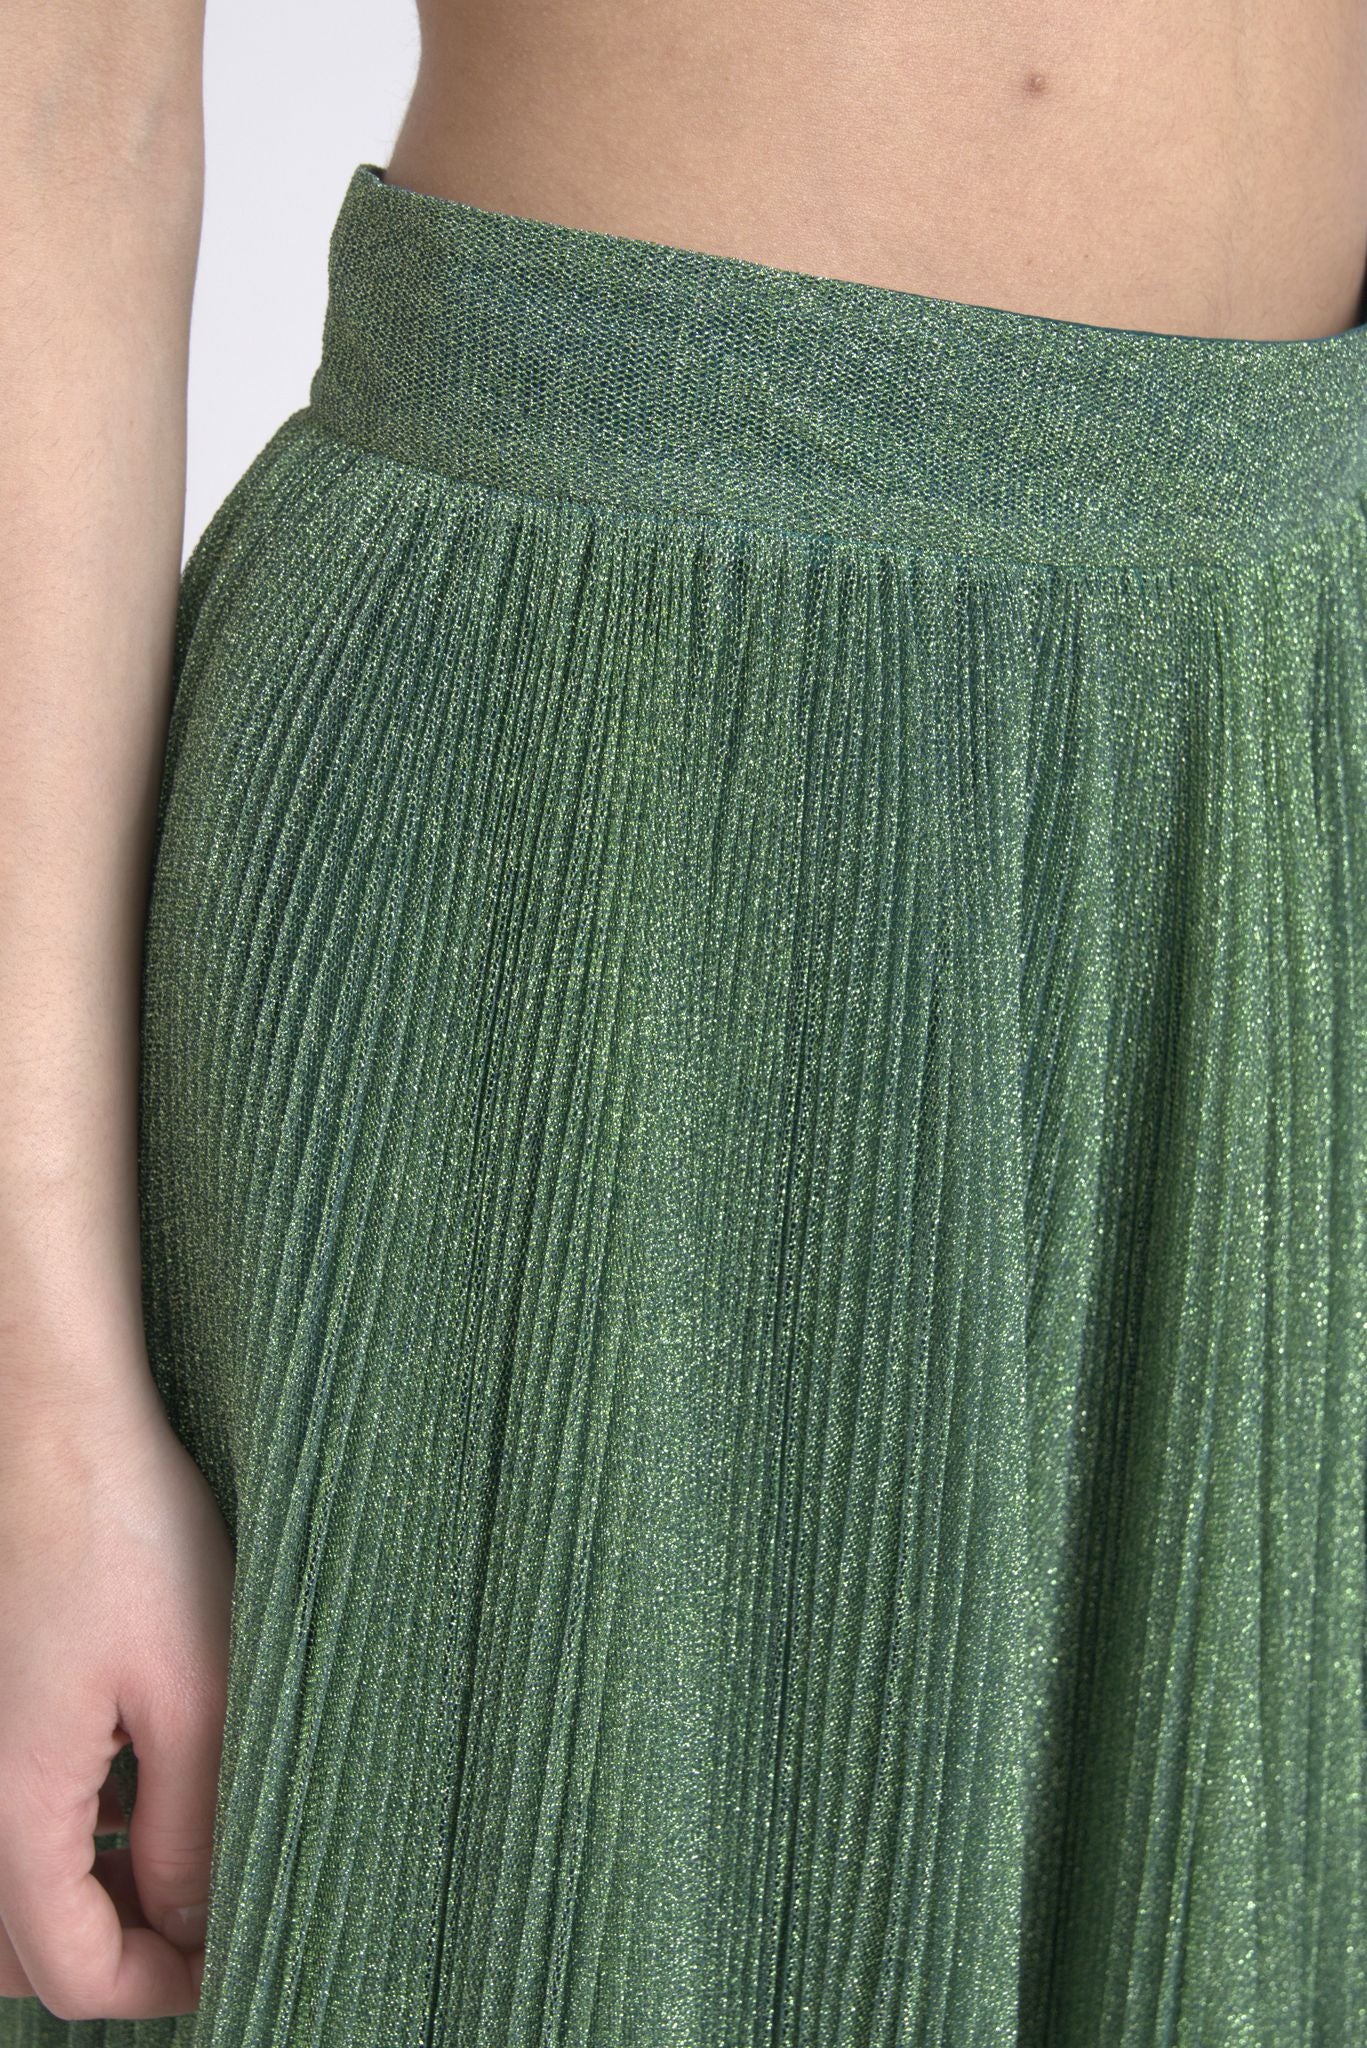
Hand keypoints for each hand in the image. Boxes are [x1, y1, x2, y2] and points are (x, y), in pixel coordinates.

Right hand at [0, 1378, 233, 2019]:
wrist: (52, 1425)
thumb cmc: (126, 1537)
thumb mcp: (192, 1688)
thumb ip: (192, 1823)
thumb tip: (201, 1927)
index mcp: (13, 1806)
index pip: (72, 1972)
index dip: (161, 1987)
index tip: (236, 1958)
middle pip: (27, 1950)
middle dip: (123, 1953)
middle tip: (213, 1914)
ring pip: (8, 1892)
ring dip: (87, 1901)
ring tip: (184, 1852)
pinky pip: (8, 1817)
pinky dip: (60, 1838)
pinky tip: (136, 1785)